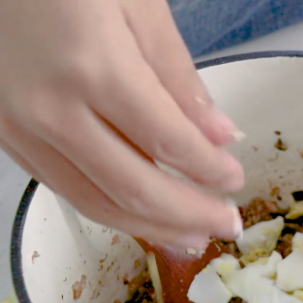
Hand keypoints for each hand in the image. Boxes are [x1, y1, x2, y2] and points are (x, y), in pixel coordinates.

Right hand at [0, 0, 244, 249]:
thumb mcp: (136, 3)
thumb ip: (177, 75)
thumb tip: (219, 136)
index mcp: (91, 67)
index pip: (168, 144)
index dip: (209, 171)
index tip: (236, 180)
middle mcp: (48, 108)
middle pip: (132, 188)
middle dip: (189, 215)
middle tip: (227, 224)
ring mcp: (16, 126)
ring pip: (92, 200)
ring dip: (148, 226)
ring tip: (190, 236)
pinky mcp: (1, 133)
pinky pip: (60, 184)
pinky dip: (106, 207)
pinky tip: (137, 213)